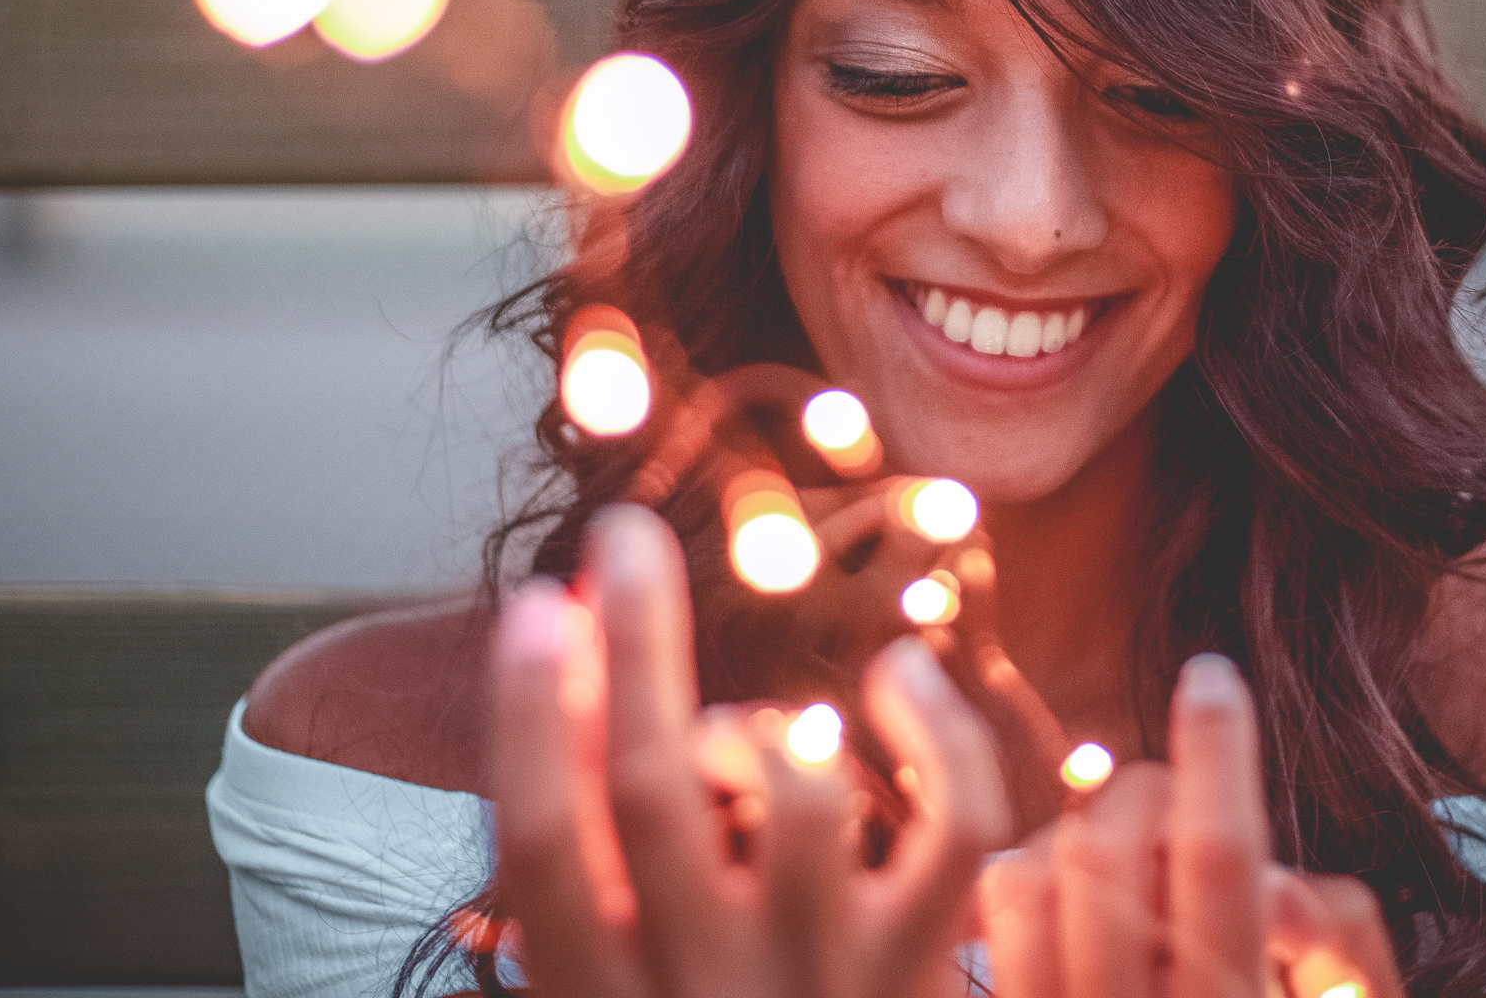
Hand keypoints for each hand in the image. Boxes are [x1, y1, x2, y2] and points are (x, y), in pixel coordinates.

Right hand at [489, 503, 1012, 997]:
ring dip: (764, 719)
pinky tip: (903, 672)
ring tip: (736, 722)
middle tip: (622, 533)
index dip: (531, 714)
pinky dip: (939, 731)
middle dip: (637, 641)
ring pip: (802, 792)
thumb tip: (534, 736)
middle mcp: (704, 990)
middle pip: (658, 783)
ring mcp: (825, 981)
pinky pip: (954, 825)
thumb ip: (563, 915)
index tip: (534, 606)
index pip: (541, 842)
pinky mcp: (923, 973)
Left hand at [977, 654, 1407, 997]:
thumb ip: (1338, 953)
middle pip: (1115, 850)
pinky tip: (1052, 894)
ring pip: (1042, 872)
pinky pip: (999, 920)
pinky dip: (1022, 881)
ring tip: (1119, 848)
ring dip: (1082, 834)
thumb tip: (1288, 879)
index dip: (1218, 752)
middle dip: (1142, 788)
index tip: (1212, 676)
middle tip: (1170, 783)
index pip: (1219, 860)